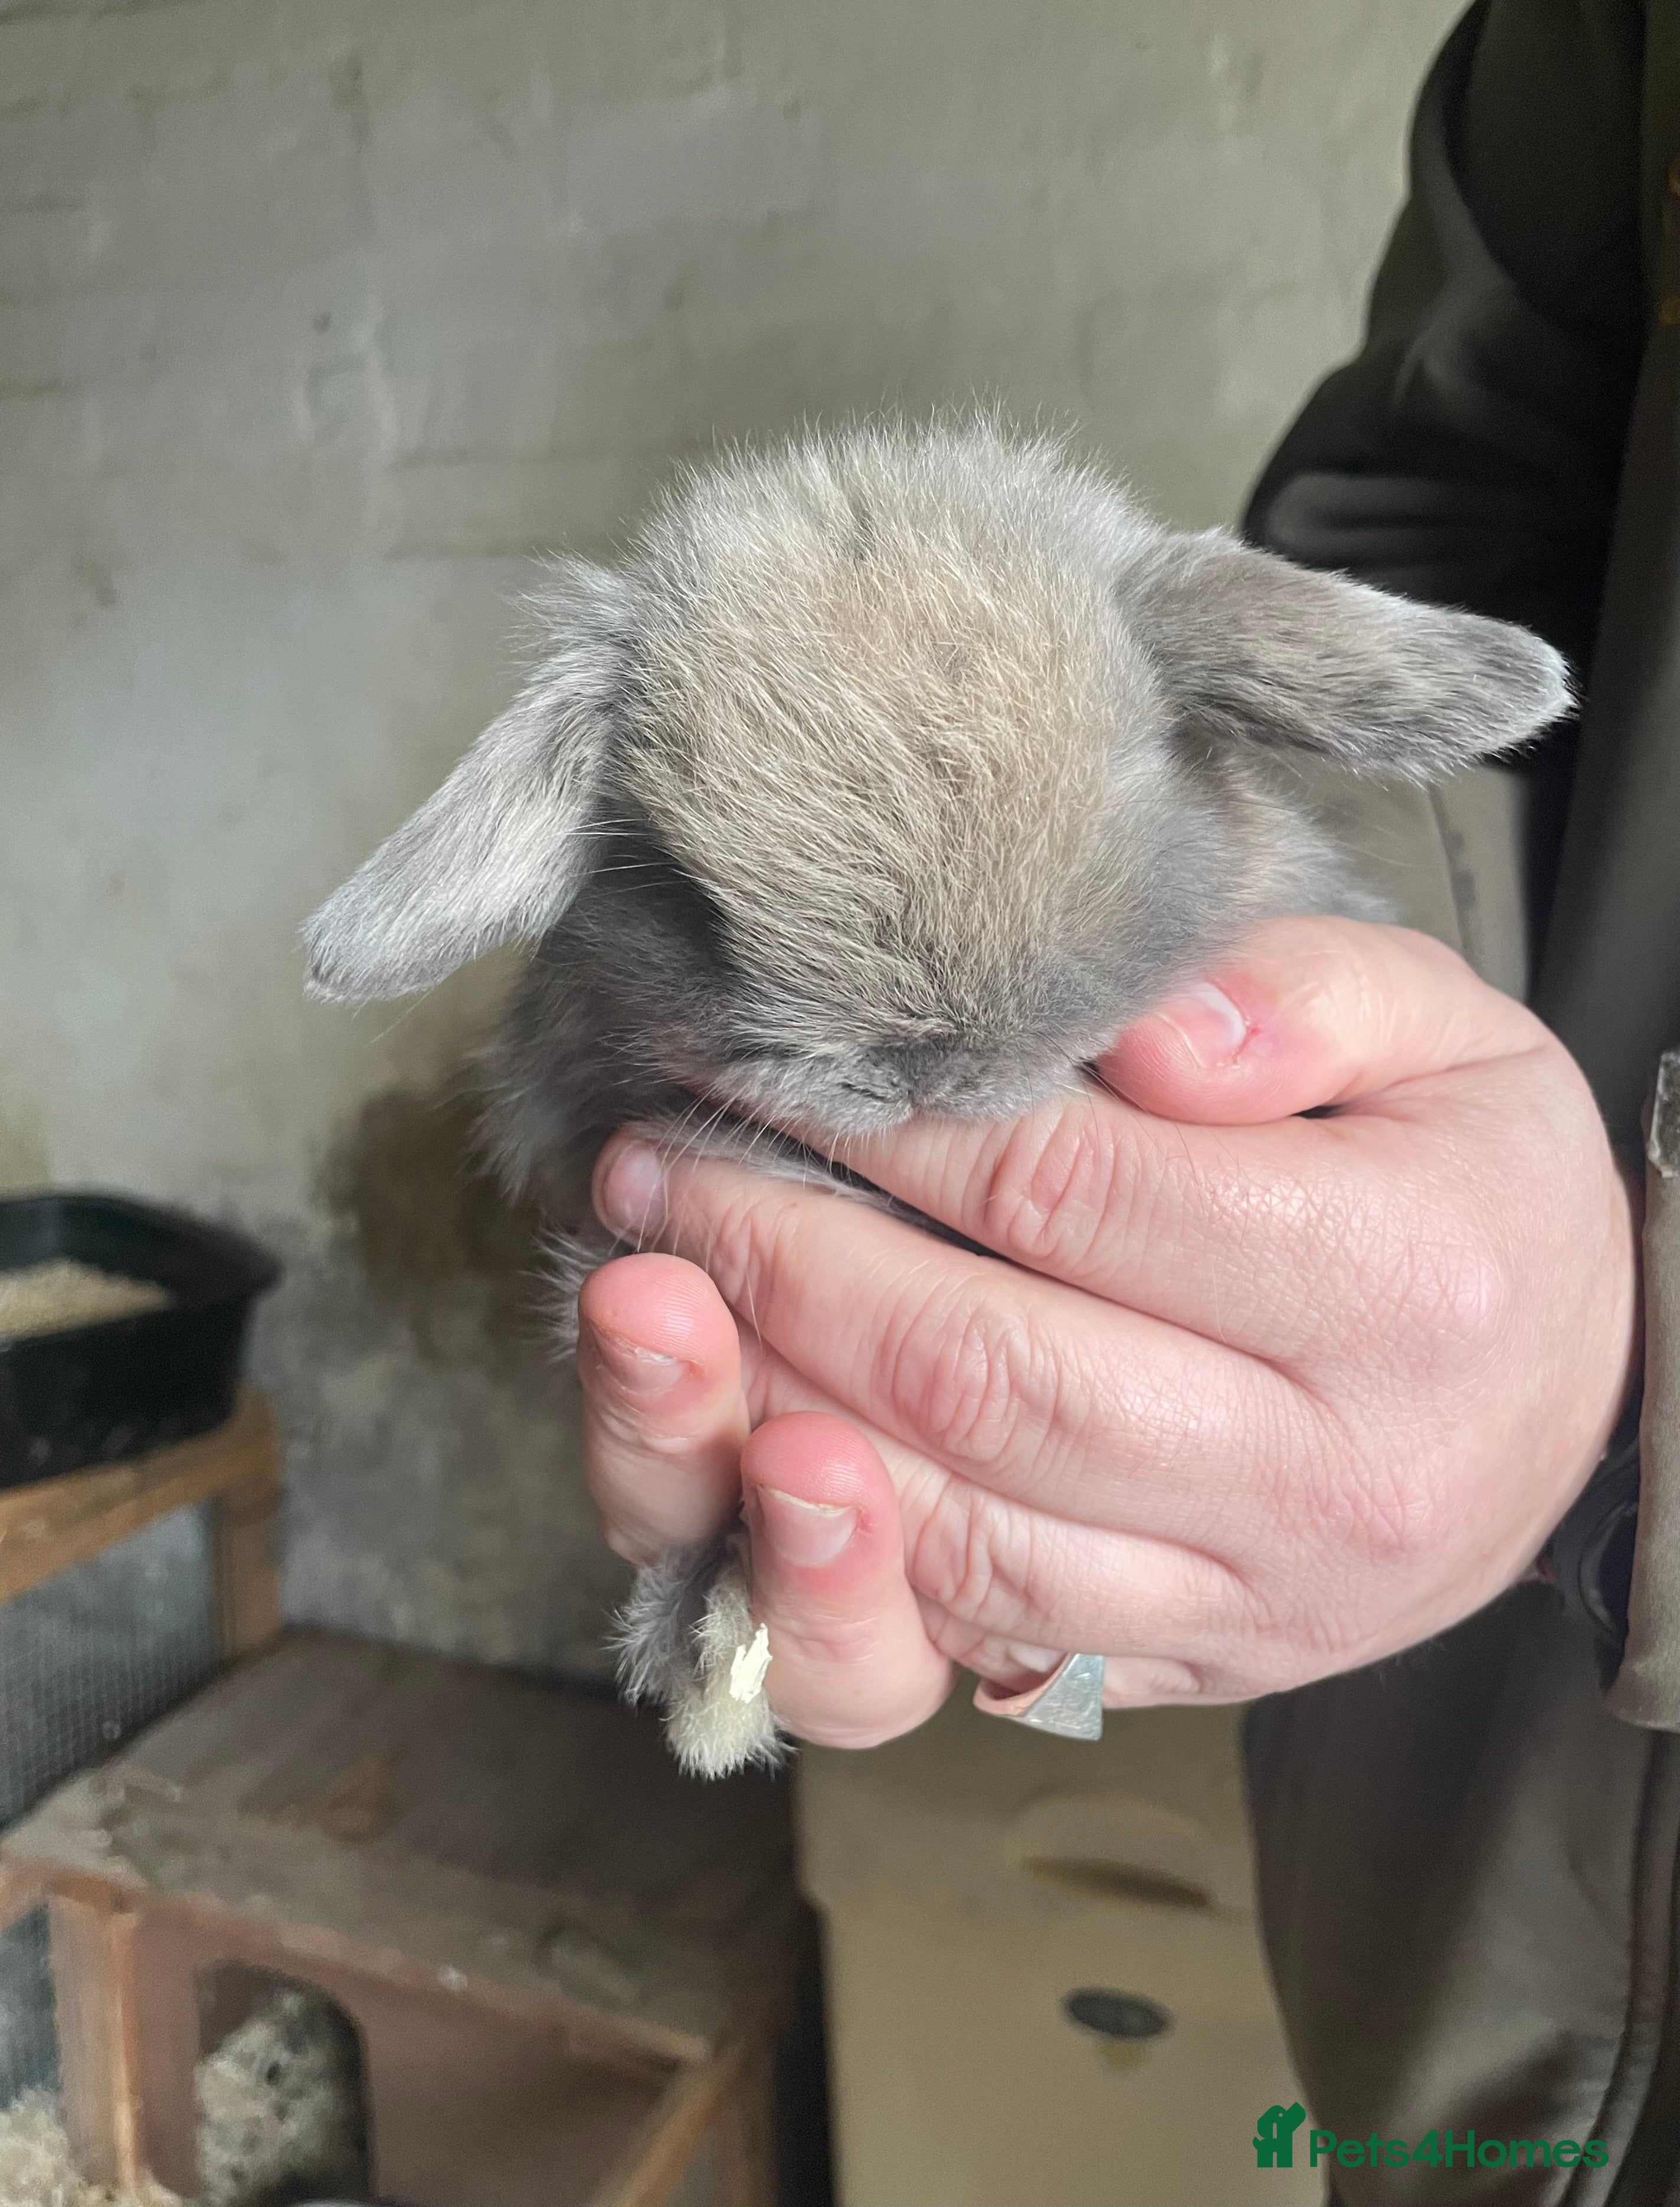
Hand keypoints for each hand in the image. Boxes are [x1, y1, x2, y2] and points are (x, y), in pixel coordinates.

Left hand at [577, 918, 1639, 1749]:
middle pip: (980, 1373)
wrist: (1571, 1408)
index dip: (881, 1119)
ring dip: (754, 1415)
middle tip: (653, 1166)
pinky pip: (967, 1643)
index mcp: (1396, 1291)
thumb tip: (1131, 1026)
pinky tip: (737, 1452)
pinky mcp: (1177, 1674)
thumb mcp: (1448, 1037)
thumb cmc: (1478, 1193)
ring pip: (948, 1533)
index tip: (758, 1052)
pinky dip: (823, 1562)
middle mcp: (1321, 1481)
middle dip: (777, 1258)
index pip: (1069, 1193)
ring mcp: (1243, 1604)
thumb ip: (1302, 997)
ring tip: (643, 1299)